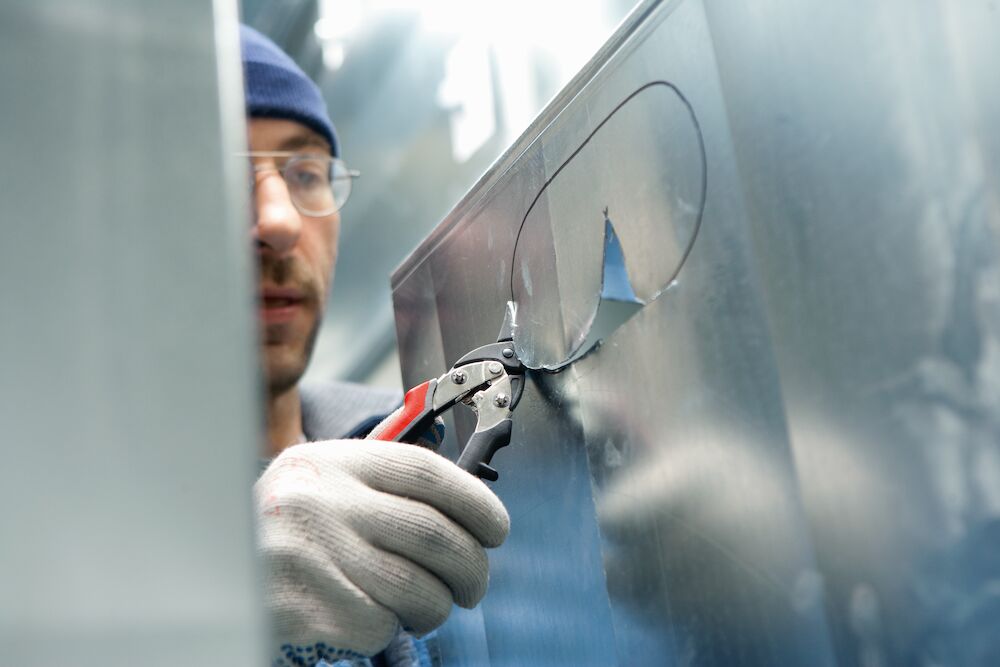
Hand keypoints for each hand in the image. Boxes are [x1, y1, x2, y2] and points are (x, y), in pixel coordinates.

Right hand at [255, 439, 509, 659]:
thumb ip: (387, 489)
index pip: (429, 474)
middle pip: (434, 535)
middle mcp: (325, 501)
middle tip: (473, 585)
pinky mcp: (303, 606)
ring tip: (427, 606)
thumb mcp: (329, 484)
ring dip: (437, 606)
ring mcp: (312, 553)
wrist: (212, 565)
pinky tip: (369, 617)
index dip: (477, 504)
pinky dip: (388, 629)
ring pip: (417, 589)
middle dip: (471, 569)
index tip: (496, 531)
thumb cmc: (290, 527)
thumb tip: (471, 518)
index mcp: (338, 462)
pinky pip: (379, 625)